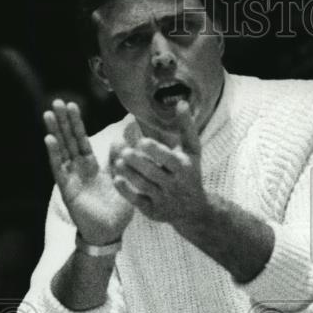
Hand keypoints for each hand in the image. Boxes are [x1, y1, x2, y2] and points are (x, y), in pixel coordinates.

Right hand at [44, 100, 133, 245]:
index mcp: (92, 166)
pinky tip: (49, 139)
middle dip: (62, 121)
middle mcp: (78, 169)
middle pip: (69, 140)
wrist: (109, 233)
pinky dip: (54, 154)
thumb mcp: (122, 181)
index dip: (76, 123)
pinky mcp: (67, 189)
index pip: (81, 140)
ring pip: (61, 150)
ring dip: (54, 132)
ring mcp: (71, 178)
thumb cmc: (116, 210)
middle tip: (56, 101)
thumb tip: (120, 141)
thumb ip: (119, 161)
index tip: (71, 105)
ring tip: (48, 114)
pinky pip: (59, 168)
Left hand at [111, 101, 207, 229]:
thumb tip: (180, 101)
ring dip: (128, 173)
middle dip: (136, 161)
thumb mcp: (192, 151)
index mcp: (184, 167)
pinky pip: (137, 201)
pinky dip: (126, 190)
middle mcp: (175, 184)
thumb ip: (186, 127)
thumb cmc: (191, 173)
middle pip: (152, 172)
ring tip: (119, 162)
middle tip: (124, 152)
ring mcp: (164, 199)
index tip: (141, 141)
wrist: (195, 210)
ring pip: (142, 185)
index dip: (153, 149)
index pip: (167, 158)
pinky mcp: (154, 211)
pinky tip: (117, 179)